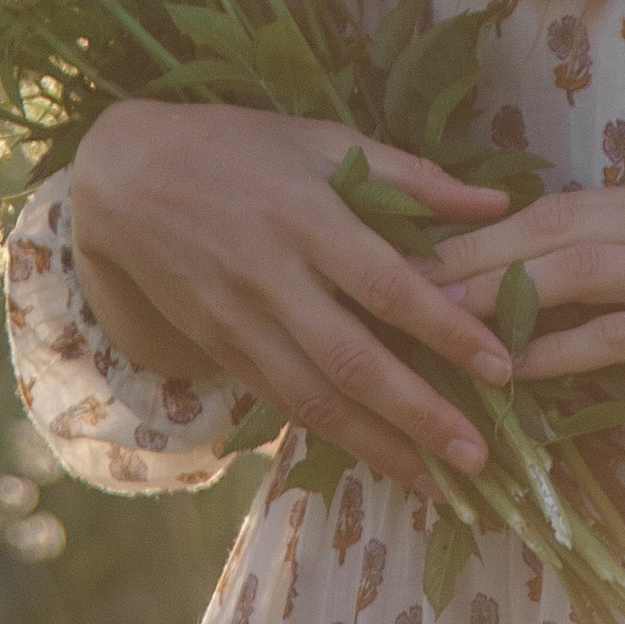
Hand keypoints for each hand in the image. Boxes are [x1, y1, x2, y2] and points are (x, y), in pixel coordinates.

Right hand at [69, 100, 514, 500]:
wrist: (123, 180)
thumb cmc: (237, 148)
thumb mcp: (320, 139)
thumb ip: (410, 176)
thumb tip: (497, 202)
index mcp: (305, 216)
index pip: (387, 285)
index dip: (445, 330)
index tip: (502, 367)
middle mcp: (270, 277)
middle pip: (351, 360)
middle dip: (419, 415)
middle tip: (477, 456)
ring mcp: (238, 321)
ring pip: (313, 398)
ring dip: (379, 447)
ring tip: (438, 484)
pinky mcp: (219, 350)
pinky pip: (281, 401)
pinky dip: (332, 436)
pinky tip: (376, 458)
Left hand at [441, 178, 624, 445]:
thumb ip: (624, 276)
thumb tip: (532, 297)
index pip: (556, 207)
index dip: (484, 232)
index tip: (423, 257)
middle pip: (551, 227)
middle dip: (473, 257)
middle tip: (405, 286)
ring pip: (573, 270)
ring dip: (501, 299)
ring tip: (442, 327)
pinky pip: (613, 333)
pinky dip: (556, 351)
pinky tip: (513, 373)